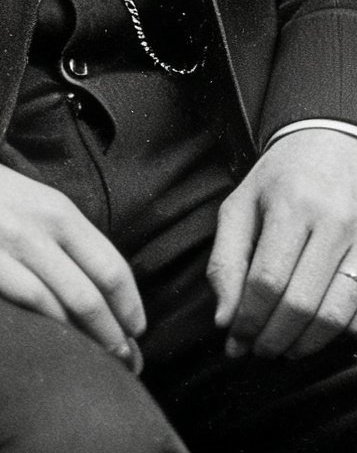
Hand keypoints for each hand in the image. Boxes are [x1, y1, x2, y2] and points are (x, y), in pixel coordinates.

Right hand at [0, 161, 144, 371]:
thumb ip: (67, 241)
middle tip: (125, 357)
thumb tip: (100, 285)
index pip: (110, 266)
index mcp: (63, 214)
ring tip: (99, 360)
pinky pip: (28, 300)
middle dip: (113, 329)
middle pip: (92, 290)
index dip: (129, 302)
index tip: (139, 329)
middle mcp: (43, 229)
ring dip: (84, 337)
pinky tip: (57, 344)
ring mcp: (13, 246)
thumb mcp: (39, 208)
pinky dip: (48, 327)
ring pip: (62, 302)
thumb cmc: (0, 201)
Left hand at [208, 128, 356, 359]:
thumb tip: (225, 321)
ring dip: (308, 344)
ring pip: (339, 312)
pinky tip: (333, 330)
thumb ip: (226, 261)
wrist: (349, 134)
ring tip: (290, 347)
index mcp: (294, 203)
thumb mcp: (243, 202)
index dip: (246, 323)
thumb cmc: (288, 175)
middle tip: (260, 350)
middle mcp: (339, 217)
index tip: (236, 341)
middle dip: (272, 341)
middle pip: (301, 304)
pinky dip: (356, 330)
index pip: (266, 283)